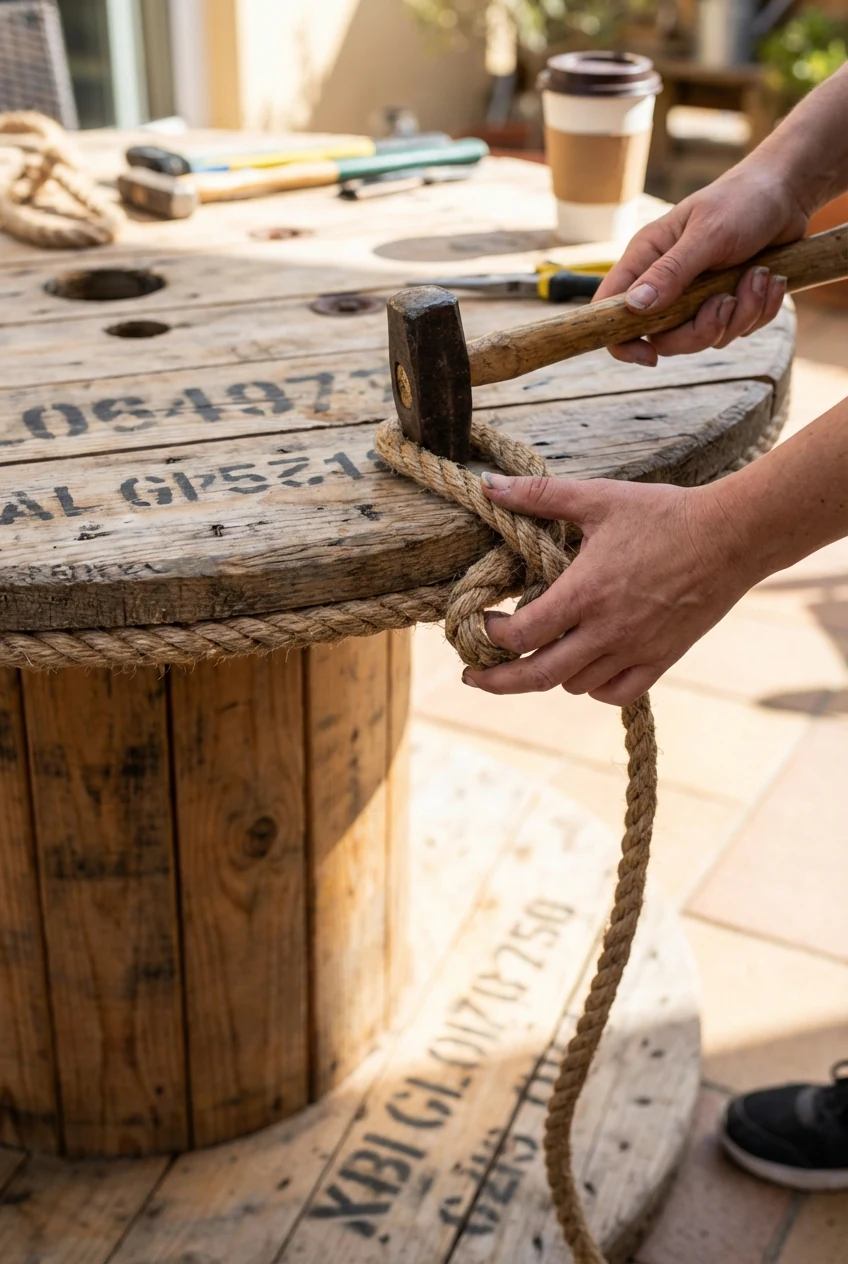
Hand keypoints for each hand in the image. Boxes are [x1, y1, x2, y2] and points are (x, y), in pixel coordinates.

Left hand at [462, 472, 760, 706]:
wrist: (733, 536)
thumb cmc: (665, 513)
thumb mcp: (599, 498)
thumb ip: (539, 496)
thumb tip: (487, 486)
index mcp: (585, 592)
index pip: (521, 634)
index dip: (491, 635)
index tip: (483, 623)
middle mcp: (607, 630)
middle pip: (537, 676)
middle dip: (497, 680)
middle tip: (474, 676)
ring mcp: (636, 650)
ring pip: (574, 685)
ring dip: (548, 674)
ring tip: (538, 652)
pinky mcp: (662, 660)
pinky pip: (615, 693)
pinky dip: (592, 687)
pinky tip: (584, 667)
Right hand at [594, 158, 808, 365]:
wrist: (787, 192)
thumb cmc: (742, 201)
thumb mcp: (707, 234)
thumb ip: (671, 271)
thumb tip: (634, 306)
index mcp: (648, 260)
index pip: (612, 309)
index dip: (622, 340)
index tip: (648, 356)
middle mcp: (667, 283)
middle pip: (665, 339)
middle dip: (703, 328)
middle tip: (727, 300)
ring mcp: (697, 297)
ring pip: (707, 337)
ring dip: (742, 312)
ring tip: (759, 275)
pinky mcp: (727, 303)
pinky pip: (738, 329)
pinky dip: (760, 309)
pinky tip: (769, 278)